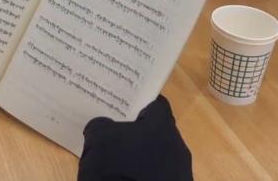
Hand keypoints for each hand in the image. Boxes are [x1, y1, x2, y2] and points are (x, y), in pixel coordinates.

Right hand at [78, 96, 192, 180]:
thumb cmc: (117, 170)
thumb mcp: (98, 140)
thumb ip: (100, 126)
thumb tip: (103, 127)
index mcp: (163, 126)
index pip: (155, 104)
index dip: (137, 105)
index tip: (120, 107)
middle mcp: (178, 147)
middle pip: (157, 132)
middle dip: (137, 134)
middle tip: (114, 135)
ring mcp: (180, 174)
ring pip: (159, 157)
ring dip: (140, 159)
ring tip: (117, 163)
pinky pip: (158, 176)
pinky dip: (142, 176)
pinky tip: (125, 179)